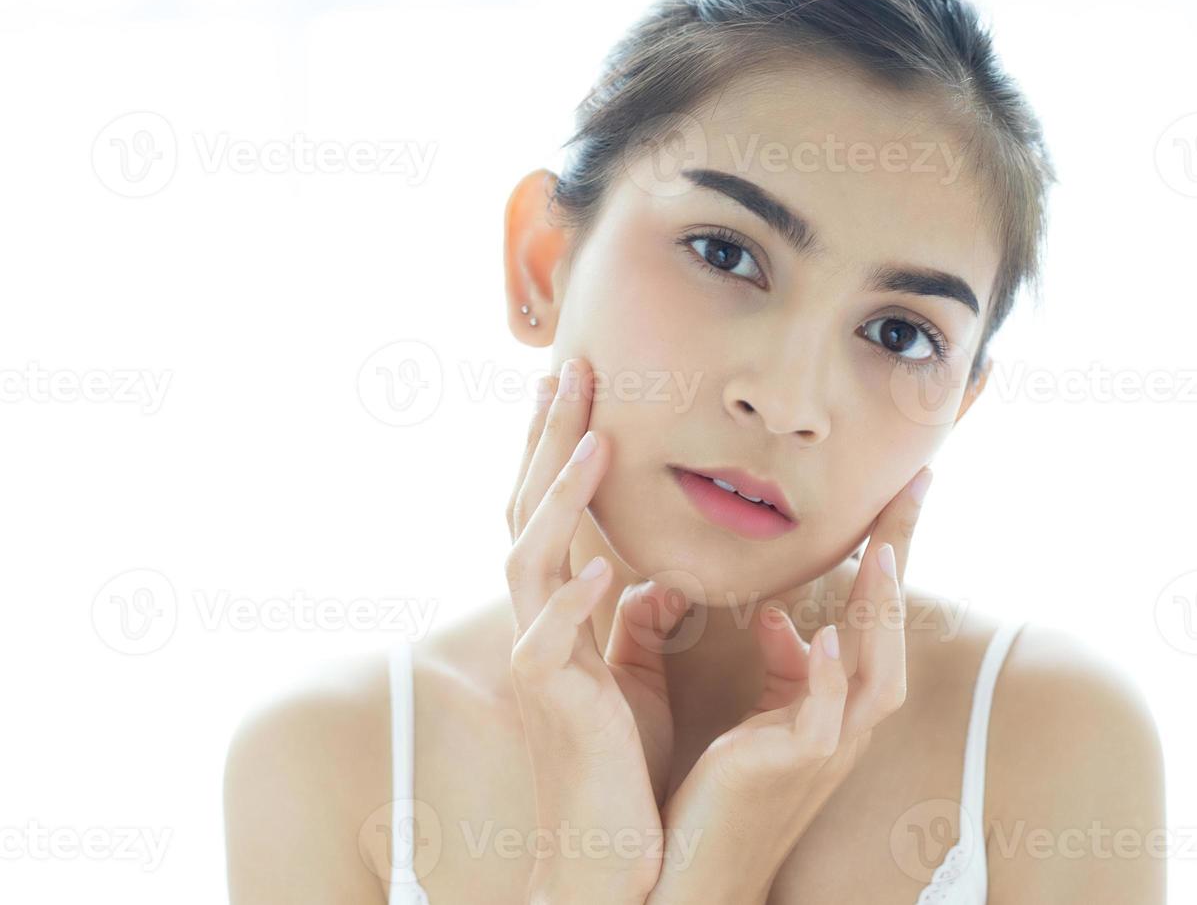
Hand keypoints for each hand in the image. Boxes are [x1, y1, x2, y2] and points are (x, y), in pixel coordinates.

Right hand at [503, 356, 688, 899]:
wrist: (605, 844)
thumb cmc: (619, 756)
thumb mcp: (635, 670)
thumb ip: (636, 617)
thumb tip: (652, 573)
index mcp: (560, 607)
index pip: (550, 507)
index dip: (557, 443)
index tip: (576, 382)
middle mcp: (537, 622)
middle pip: (529, 509)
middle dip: (548, 437)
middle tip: (572, 368)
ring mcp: (536, 659)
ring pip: (529, 560)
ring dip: (561, 498)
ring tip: (595, 440)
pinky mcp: (549, 703)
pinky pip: (548, 644)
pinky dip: (573, 605)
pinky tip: (605, 570)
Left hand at [645, 465, 931, 903]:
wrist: (695, 870)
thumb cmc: (723, 793)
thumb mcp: (760, 720)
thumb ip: (781, 669)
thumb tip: (784, 618)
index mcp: (834, 705)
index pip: (873, 615)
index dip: (890, 552)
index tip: (899, 490)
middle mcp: (844, 724)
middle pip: (893, 632)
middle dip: (902, 559)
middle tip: (914, 488)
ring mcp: (825, 750)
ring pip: (876, 674)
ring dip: (881, 613)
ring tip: (882, 550)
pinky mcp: (789, 770)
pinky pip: (822, 721)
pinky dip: (828, 677)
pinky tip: (828, 637)